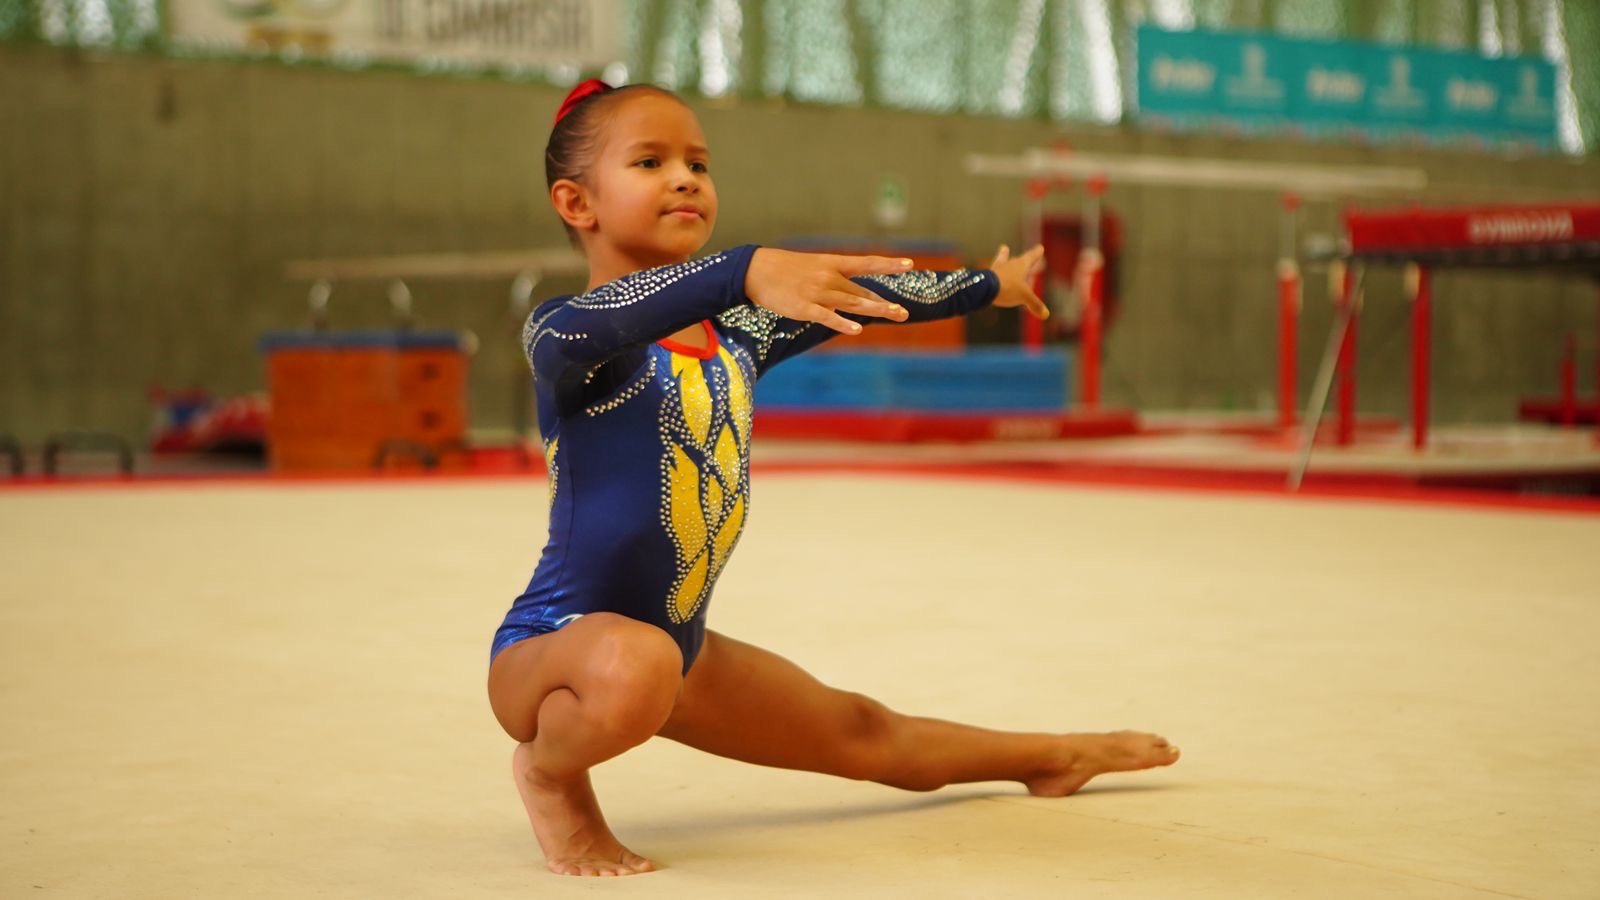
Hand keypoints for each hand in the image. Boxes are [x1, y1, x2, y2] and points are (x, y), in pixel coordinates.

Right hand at [745, 249, 913, 334]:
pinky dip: (842, 323)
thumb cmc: (784, 270)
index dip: (888, 264)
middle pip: (862, 292)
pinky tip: (857, 329)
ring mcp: (817, 293)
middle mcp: (829, 277)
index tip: (910, 264)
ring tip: (895, 315)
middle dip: (883, 303)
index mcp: (832, 263)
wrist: (755, 270)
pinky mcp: (804, 308)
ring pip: (852, 303)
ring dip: (875, 310)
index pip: (866, 263)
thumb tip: (851, 299)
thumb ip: (834, 281)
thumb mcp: (813, 268)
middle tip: (904, 313)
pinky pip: (827, 317)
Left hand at [988, 244, 1049, 319]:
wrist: (985, 289)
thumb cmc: (1009, 288)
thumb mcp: (1024, 297)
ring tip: (1004, 248)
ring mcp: (998, 269)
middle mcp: (1010, 264)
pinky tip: (995, 272)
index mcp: (1022, 265)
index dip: (1037, 253)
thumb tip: (1045, 314)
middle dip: (1023, 259)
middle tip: (1028, 255)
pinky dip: (997, 272)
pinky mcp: (988, 276)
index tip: (1040, 248)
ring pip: (1003, 261)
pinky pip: (995, 271)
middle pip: (1018, 259)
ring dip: (1004, 257)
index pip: (1032, 257)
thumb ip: (1035, 304)